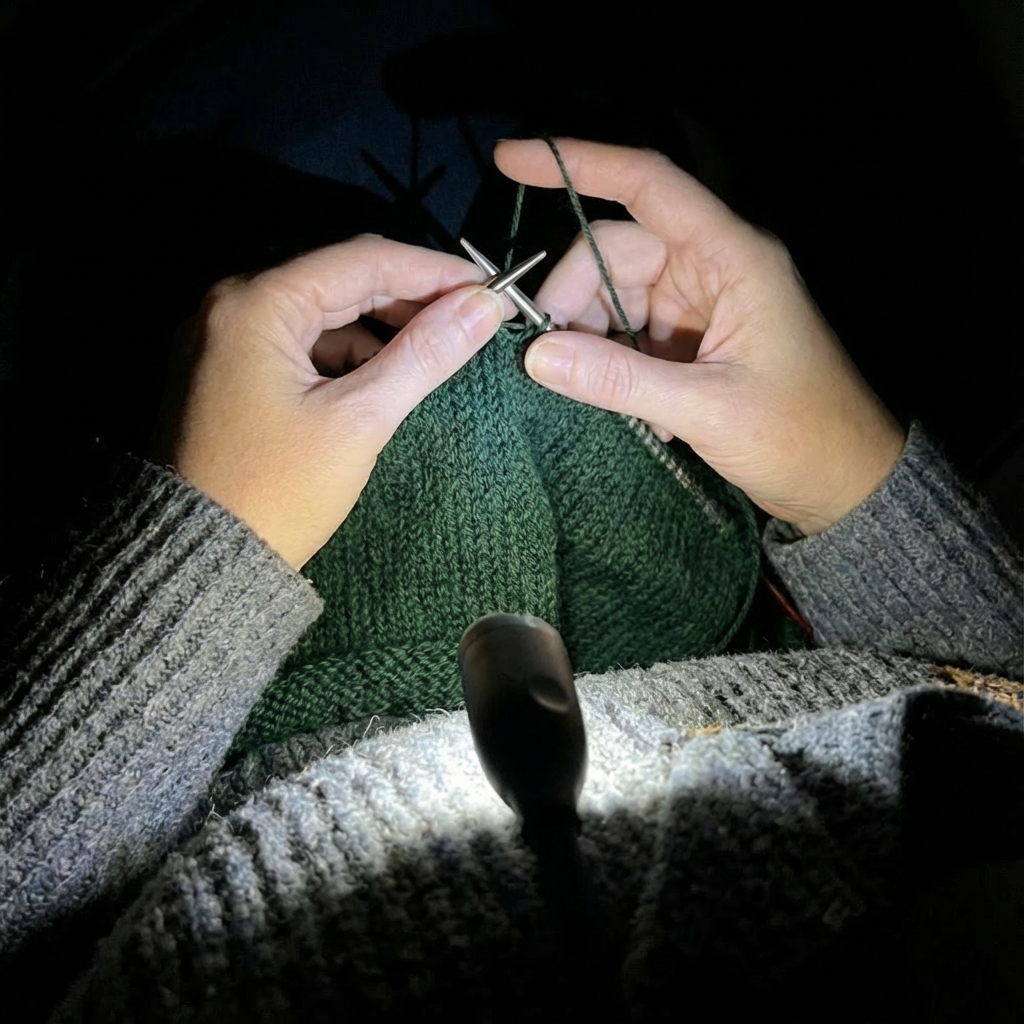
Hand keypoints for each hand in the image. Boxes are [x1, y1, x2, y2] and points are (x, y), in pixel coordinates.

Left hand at [170, 235, 505, 568]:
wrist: (199, 560)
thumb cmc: (278, 491)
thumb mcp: (358, 420)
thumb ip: (423, 354)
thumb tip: (484, 306)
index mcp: (256, 304)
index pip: (362, 260)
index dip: (433, 270)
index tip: (489, 288)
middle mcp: (231, 305)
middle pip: (339, 280)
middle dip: (409, 297)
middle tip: (471, 318)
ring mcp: (223, 338)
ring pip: (321, 313)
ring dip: (379, 327)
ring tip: (434, 349)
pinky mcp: (227, 371)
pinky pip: (299, 343)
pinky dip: (344, 353)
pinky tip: (380, 377)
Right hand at [494, 139, 904, 534]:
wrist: (841, 481)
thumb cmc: (801, 435)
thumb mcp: (708, 408)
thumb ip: (621, 380)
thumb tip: (538, 355)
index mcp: (732, 258)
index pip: (648, 185)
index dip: (577, 164)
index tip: (512, 158)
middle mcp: (711, 267)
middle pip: (614, 250)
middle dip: (571, 296)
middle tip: (544, 356)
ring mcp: (698, 303)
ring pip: (613, 293)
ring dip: (588, 335)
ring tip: (588, 391)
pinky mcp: (688, 339)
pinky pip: (626, 330)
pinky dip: (608, 360)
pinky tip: (620, 404)